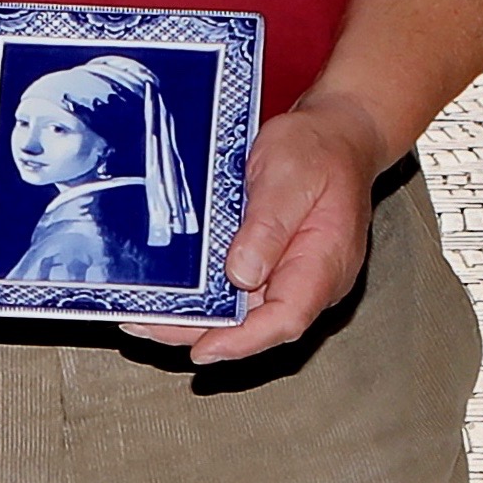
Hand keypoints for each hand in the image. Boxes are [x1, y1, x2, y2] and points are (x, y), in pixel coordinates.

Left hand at [135, 95, 386, 366]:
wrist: (335, 134)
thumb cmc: (319, 151)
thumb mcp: (289, 178)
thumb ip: (268, 227)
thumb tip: (242, 275)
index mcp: (324, 264)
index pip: (287, 318)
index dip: (244, 340)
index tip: (205, 348)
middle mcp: (310, 282)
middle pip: (256, 325)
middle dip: (202, 333)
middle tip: (150, 327)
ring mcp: (290, 277)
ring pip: (243, 314)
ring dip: (197, 320)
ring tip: (147, 318)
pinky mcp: (272, 268)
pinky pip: (239, 294)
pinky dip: (206, 299)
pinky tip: (172, 297)